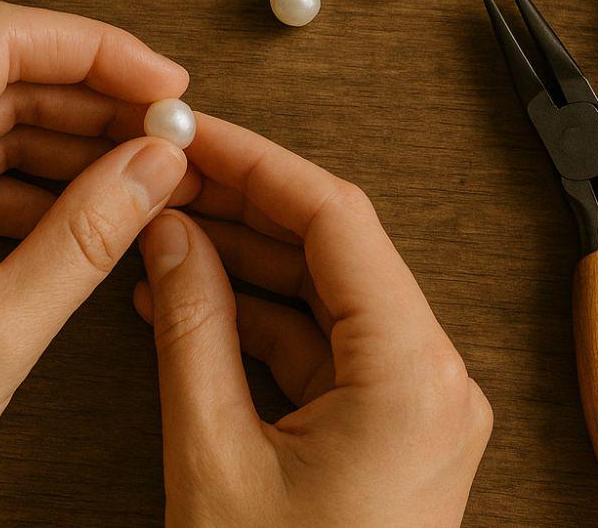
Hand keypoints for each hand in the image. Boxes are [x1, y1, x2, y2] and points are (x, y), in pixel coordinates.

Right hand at [134, 115, 492, 527]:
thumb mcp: (215, 463)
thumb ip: (190, 332)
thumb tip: (171, 236)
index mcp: (413, 374)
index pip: (336, 220)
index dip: (259, 164)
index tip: (199, 133)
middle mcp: (434, 378)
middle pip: (333, 250)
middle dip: (242, 211)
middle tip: (170, 178)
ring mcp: (417, 406)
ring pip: (324, 296)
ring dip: (244, 265)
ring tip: (164, 236)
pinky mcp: (391, 431)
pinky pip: (323, 348)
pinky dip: (258, 323)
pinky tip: (189, 301)